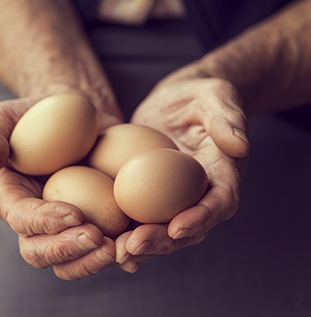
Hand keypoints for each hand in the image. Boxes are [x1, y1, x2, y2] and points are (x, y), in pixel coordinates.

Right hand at [0, 94, 122, 279]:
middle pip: (41, 252)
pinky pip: (99, 248)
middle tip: (98, 238)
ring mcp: (64, 226)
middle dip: (68, 250)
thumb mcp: (4, 115)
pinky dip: (116, 255)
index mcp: (10, 198)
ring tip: (118, 249)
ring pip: (70, 261)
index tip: (76, 213)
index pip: (21, 219)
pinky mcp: (92, 222)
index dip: (44, 222)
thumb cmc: (38, 114)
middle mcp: (34, 220)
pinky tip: (132, 252)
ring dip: (92, 261)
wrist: (77, 116)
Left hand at [116, 72, 248, 272]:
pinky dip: (126, 232)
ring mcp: (174, 196)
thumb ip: (227, 117)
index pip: (220, 202)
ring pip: (162, 229)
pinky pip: (141, 217)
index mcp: (222, 173)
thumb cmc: (199, 95)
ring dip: (142, 244)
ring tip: (116, 250)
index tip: (177, 227)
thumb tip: (239, 145)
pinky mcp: (151, 194)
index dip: (202, 218)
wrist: (176, 100)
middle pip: (188, 227)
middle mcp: (200, 192)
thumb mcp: (215, 96)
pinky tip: (105, 240)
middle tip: (134, 245)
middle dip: (163, 241)